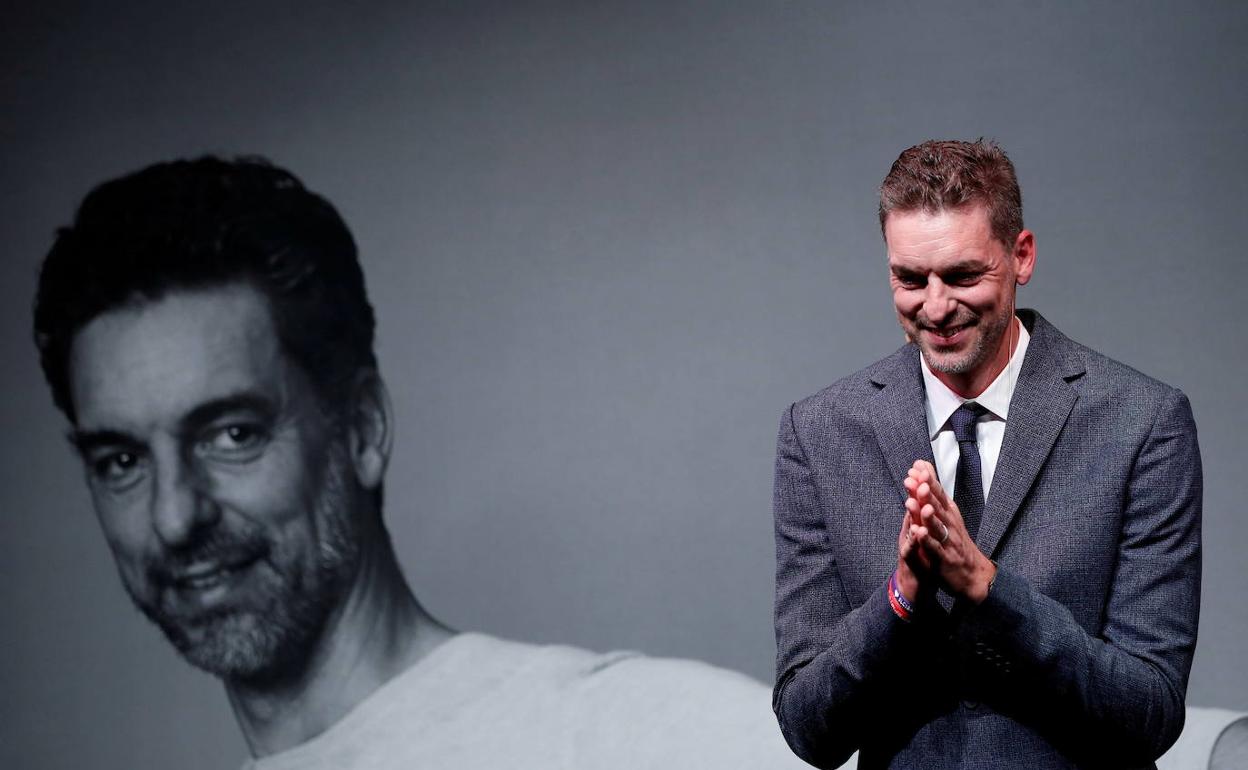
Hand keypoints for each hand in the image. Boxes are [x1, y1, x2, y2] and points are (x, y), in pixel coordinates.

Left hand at [903, 460, 996, 603]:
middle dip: (926, 491)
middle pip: (937, 506)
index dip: (929, 479)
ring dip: (926, 514)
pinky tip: (917, 532)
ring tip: (916, 502)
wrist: (974, 575)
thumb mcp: (949, 517)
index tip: (918, 465)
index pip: (940, 493)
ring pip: (937, 525)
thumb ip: (936, 497)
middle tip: (916, 477)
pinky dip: (926, 540)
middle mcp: (951, 525)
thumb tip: (925, 472)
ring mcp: (949, 541)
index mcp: (950, 514)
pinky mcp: (944, 558)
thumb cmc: (957, 543)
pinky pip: (934, 548)